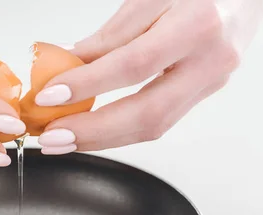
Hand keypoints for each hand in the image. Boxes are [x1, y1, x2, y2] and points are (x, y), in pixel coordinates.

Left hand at [35, 0, 262, 153]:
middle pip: (148, 113)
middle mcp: (211, 61)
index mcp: (198, 25)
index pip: (134, 65)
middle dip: (94, 131)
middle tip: (53, 137)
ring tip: (64, 141)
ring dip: (103, 140)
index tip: (50, 96)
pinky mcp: (204, 94)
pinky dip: (122, 131)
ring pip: (155, 127)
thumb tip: (67, 65)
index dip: (89, 85)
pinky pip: (160, 121)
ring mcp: (212, 82)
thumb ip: (111, 34)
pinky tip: (93, 132)